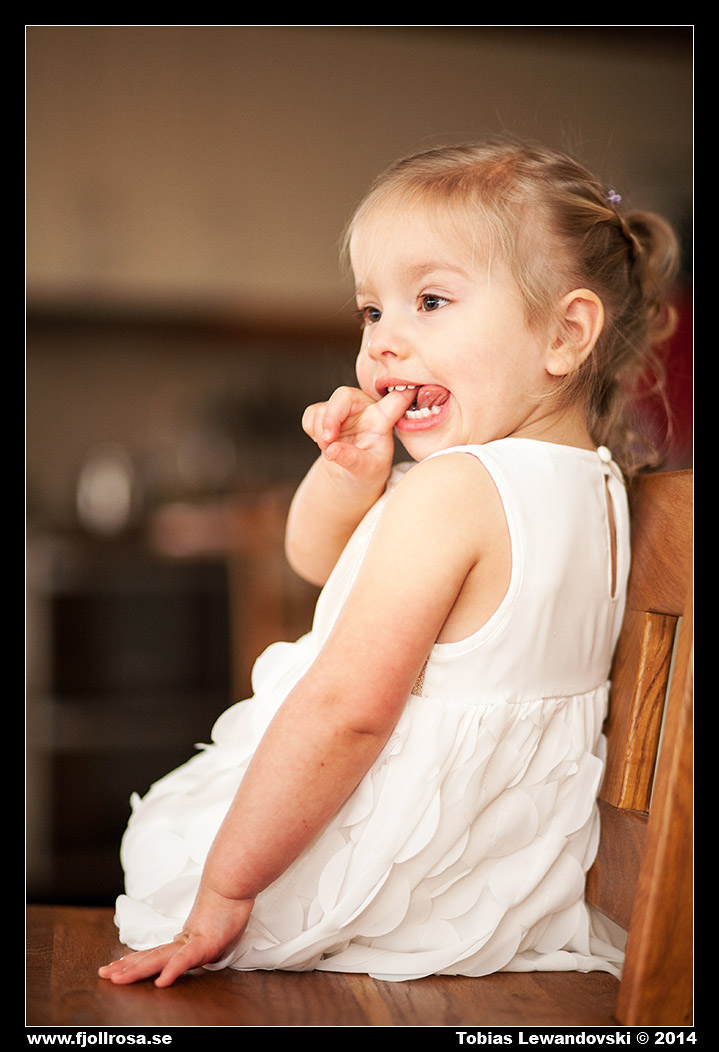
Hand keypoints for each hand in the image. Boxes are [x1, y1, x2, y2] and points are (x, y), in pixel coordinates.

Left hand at [98, 887, 253, 986]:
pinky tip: (161, 982)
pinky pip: (185, 961)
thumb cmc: (229, 903)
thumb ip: (205, 937)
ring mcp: (192, 942)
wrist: (233, 882)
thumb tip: (202, 941)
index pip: (156, 952)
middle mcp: (184, 940)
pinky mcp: (204, 943)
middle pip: (151, 956)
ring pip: (159, 959)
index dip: (137, 960)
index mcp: (186, 938)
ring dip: (137, 970)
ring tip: (118, 978)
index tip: (120, 965)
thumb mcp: (216, 927)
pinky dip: (172, 971)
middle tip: (104, 973)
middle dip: (126, 967)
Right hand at [303, 385, 415, 488]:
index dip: (401, 390)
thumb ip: (353, 460)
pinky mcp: (327, 412)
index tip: (410, 388)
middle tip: (328, 442)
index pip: (395, 398)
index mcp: (383, 419)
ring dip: (321, 431)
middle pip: (344, 395)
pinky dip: (312, 430)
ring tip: (329, 450)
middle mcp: (364, 407)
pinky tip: (325, 442)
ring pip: (323, 408)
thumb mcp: (366, 470)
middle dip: (331, 418)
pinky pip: (311, 414)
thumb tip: (332, 450)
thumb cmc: (367, 470)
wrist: (350, 473)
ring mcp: (344, 409)